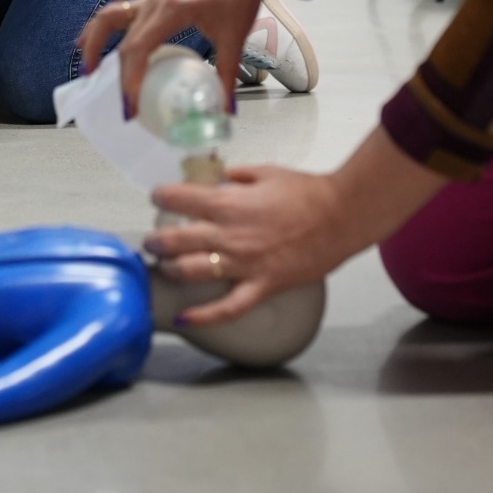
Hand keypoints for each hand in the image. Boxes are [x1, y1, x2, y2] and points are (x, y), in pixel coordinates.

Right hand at [77, 0, 298, 111]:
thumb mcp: (234, 38)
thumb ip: (227, 75)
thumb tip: (224, 109)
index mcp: (174, 9)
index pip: (140, 47)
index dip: (130, 78)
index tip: (131, 106)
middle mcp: (156, 1)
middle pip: (124, 41)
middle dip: (117, 74)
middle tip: (121, 104)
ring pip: (110, 18)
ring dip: (95, 43)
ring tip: (89, 70)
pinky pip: (118, 13)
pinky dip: (103, 29)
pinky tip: (94, 44)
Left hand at [144, 125, 448, 324]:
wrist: (341, 217)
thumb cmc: (307, 192)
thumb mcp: (266, 172)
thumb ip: (237, 176)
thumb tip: (219, 178)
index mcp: (230, 203)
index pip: (181, 199)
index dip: (162, 197)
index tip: (157, 197)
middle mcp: (231, 235)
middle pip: (178, 240)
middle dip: (157, 240)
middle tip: (151, 241)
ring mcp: (245, 264)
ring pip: (194, 271)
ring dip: (172, 269)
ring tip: (163, 266)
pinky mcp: (262, 286)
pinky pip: (229, 307)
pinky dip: (205, 316)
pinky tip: (186, 319)